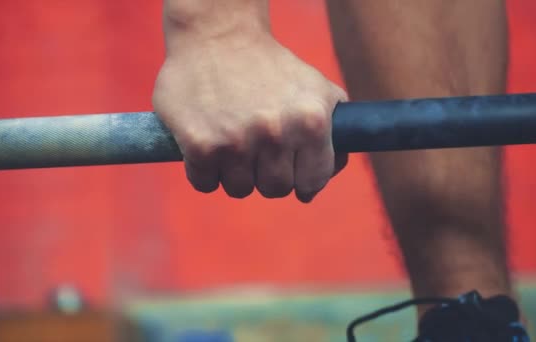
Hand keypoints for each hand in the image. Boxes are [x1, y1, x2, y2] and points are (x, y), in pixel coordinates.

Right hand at [152, 32, 347, 201]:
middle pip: (275, 189)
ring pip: (239, 189)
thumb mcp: (317, 88)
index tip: (290, 172)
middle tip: (257, 152)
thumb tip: (333, 171)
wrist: (217, 35)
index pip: (312, 181)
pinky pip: (205, 183)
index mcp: (310, 121)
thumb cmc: (270, 65)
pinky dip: (205, 172)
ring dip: (235, 174)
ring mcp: (235, 142)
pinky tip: (208, 148)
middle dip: (267, 176)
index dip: (301, 180)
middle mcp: (275, 134)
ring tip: (232, 145)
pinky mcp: (199, 145)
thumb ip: (335, 129)